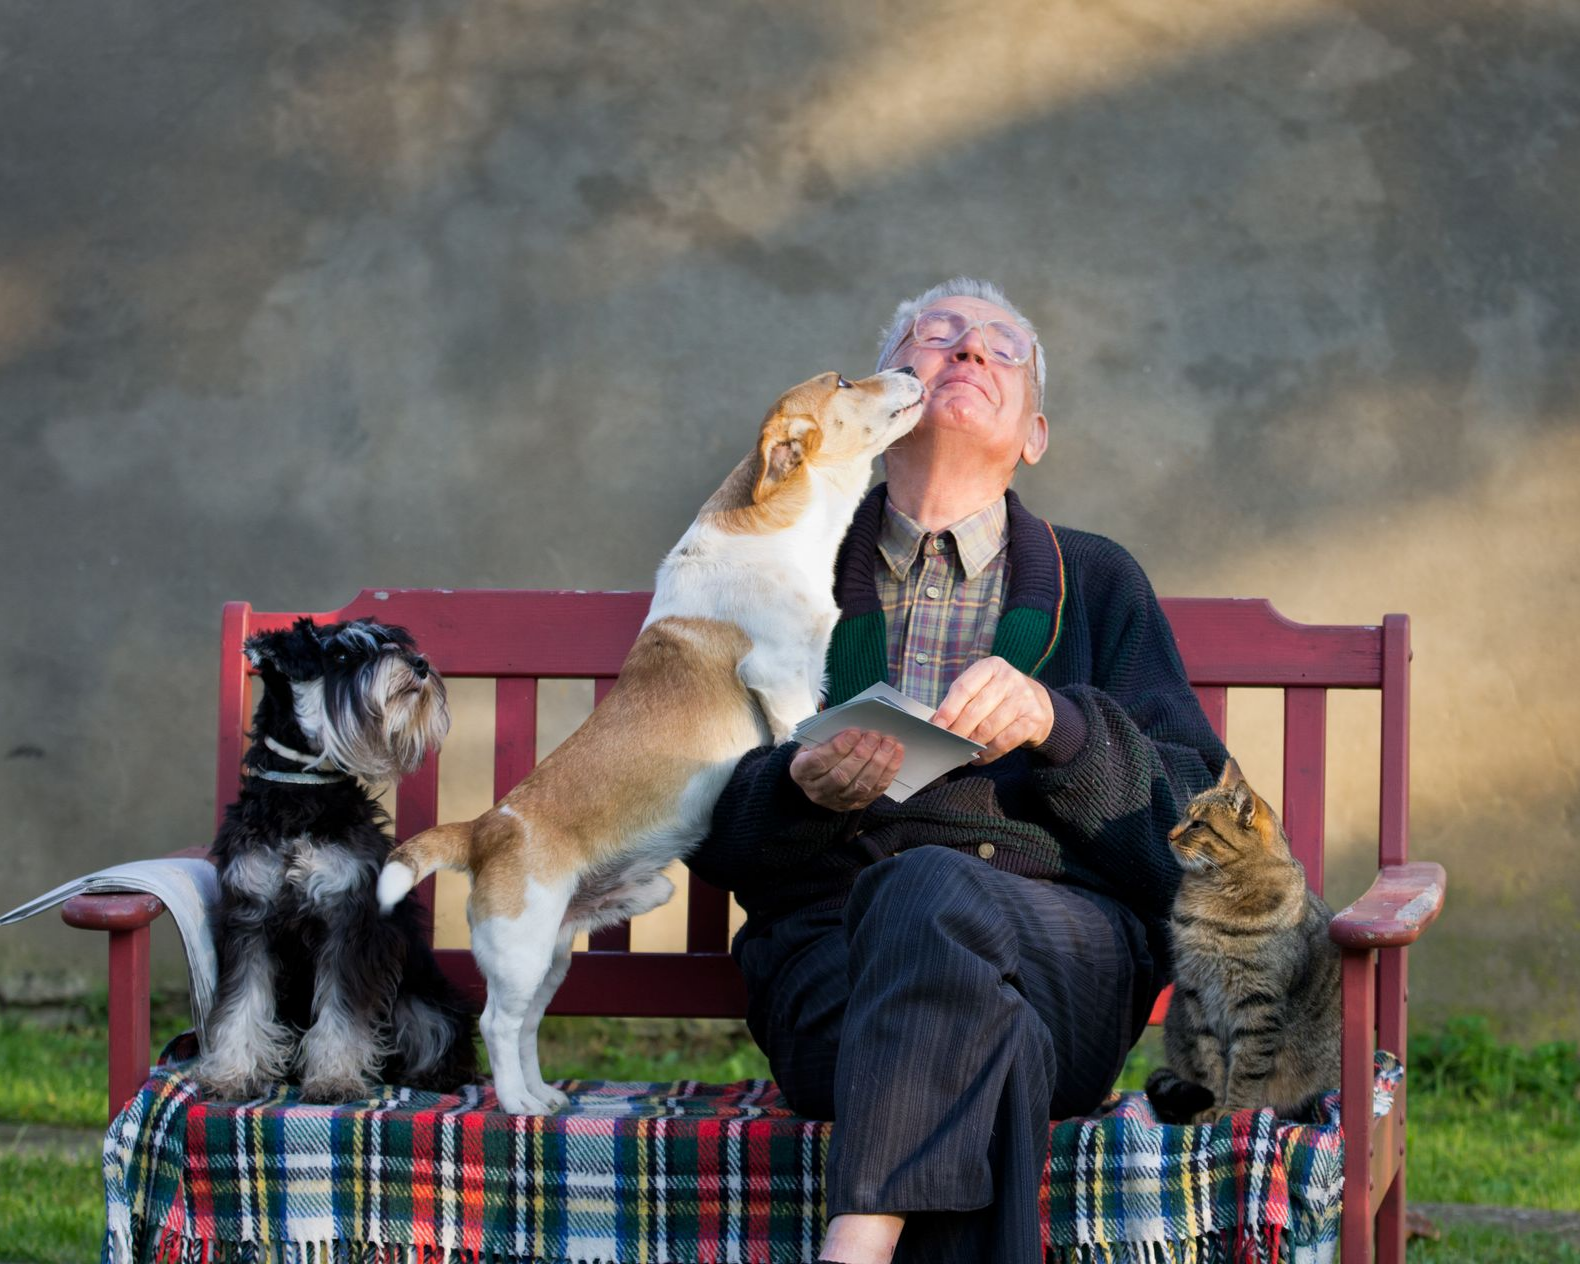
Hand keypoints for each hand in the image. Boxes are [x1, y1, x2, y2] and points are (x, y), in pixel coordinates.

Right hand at [789, 729, 904, 810]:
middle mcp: (817, 791)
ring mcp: (838, 802)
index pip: (819, 762)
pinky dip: (889, 772)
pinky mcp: (856, 805)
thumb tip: (857, 729)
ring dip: (878, 763)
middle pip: (842, 776)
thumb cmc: (816, 752)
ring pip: (861, 786)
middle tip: (874, 735)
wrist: (816, 777)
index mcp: (801, 772)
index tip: (854, 732)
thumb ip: (828, 736)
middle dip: (861, 754)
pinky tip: (896, 754)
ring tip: (888, 743)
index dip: (838, 748)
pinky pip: (875, 791)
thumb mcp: (813, 742)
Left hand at [930, 656, 1053, 764]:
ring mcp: (1024, 698)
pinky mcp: (1033, 719)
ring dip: (971, 744)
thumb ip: (962, 701)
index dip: (948, 709)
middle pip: (974, 710)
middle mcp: (1009, 678)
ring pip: (988, 728)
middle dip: (957, 731)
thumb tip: (938, 724)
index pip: (964, 688)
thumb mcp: (983, 689)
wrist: (1039, 705)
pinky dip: (987, 753)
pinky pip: (1003, 742)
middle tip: (947, 744)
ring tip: (961, 752)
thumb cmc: (1000, 698)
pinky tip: (979, 756)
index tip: (937, 726)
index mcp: (991, 666)